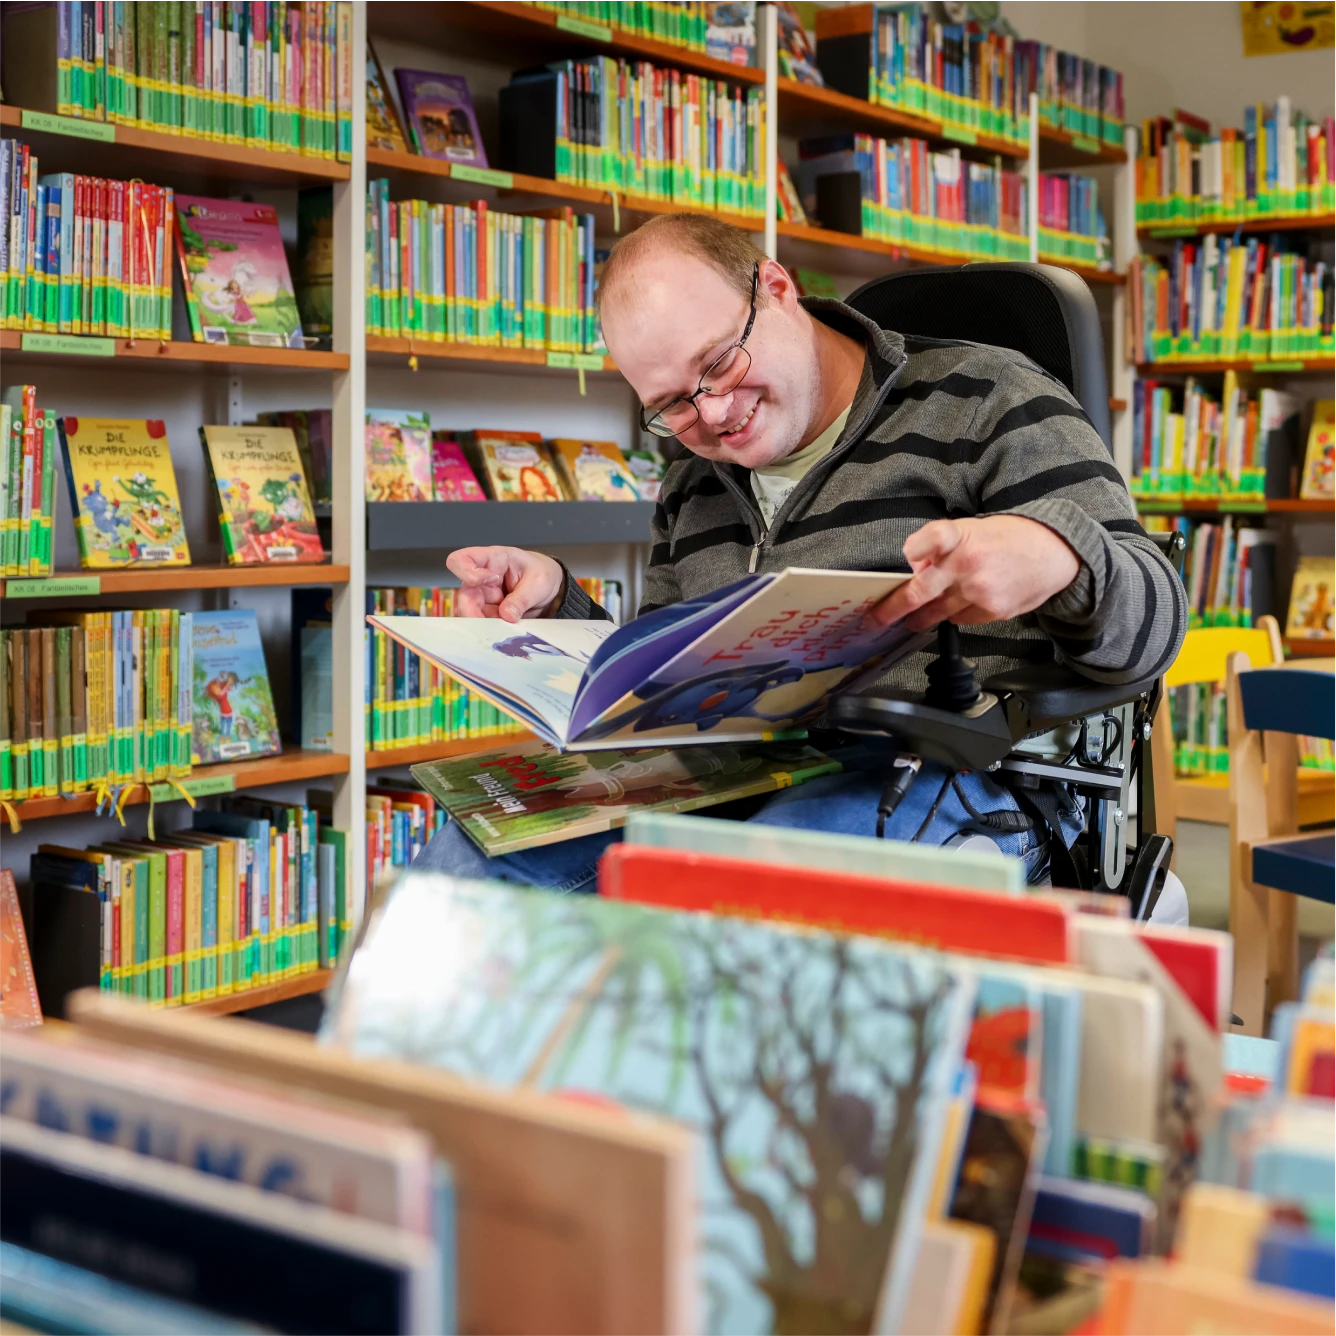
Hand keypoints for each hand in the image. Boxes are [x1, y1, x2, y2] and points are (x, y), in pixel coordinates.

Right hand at [445, 547, 563, 621]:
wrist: (550, 588)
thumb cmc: (541, 574)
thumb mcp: (539, 582)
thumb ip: (522, 598)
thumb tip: (506, 615)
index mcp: (492, 560)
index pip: (461, 560)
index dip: (468, 573)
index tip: (491, 581)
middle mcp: (481, 579)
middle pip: (464, 596)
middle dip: (475, 613)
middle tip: (495, 623)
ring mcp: (483, 597)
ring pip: (470, 614)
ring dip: (485, 625)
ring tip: (504, 629)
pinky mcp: (488, 613)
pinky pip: (482, 624)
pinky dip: (491, 631)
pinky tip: (504, 632)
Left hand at [866, 516, 1079, 631]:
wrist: (1055, 554)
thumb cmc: (1010, 537)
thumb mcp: (974, 527)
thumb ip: (941, 544)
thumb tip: (915, 568)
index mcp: (963, 536)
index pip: (931, 539)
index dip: (914, 549)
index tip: (906, 559)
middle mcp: (968, 565)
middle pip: (919, 592)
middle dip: (893, 609)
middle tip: (875, 619)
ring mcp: (980, 592)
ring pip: (937, 612)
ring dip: (921, 617)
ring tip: (912, 618)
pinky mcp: (992, 612)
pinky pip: (960, 619)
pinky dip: (955, 614)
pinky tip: (961, 604)